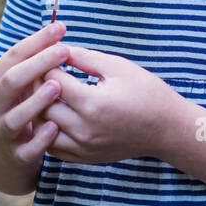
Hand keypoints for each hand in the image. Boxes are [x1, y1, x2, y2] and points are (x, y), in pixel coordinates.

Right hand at [0, 22, 70, 166]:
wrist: (0, 152)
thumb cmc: (18, 104)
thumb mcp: (20, 81)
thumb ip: (34, 59)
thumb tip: (58, 26)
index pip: (13, 56)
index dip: (36, 41)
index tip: (60, 27)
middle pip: (11, 81)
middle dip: (37, 64)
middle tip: (63, 50)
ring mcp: (4, 131)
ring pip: (15, 117)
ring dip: (35, 101)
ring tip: (56, 87)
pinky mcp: (16, 155)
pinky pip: (26, 149)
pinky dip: (39, 139)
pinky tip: (55, 127)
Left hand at [39, 45, 183, 164]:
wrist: (167, 129)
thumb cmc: (146, 92)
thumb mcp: (118, 67)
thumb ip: (85, 57)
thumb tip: (58, 48)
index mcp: (92, 102)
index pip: (51, 80)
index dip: (46, 63)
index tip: (47, 55)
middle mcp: (84, 129)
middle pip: (42, 105)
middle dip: (38, 86)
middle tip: (40, 72)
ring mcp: (83, 147)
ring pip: (43, 128)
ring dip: (39, 110)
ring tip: (44, 93)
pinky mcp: (85, 158)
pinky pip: (53, 147)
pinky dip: (47, 131)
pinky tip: (53, 115)